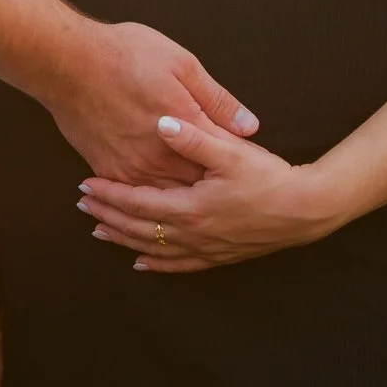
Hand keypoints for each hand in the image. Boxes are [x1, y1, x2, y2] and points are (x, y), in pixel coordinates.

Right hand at [46, 22, 258, 185]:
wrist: (67, 62)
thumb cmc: (124, 55)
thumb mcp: (181, 64)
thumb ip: (217, 99)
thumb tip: (248, 125)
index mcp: (185, 127)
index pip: (224, 155)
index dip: (242, 161)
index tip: (258, 168)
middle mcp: (160, 156)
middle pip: (199, 183)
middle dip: (217, 185)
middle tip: (234, 192)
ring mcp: (132, 168)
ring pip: (168, 196)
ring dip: (186, 198)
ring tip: (203, 203)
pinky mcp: (108, 171)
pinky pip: (136, 195)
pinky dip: (152, 199)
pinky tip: (162, 201)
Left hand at [77, 113, 337, 271]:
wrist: (305, 210)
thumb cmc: (270, 178)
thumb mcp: (231, 152)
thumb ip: (193, 138)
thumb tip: (161, 121)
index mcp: (191, 207)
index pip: (137, 202)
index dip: (109, 194)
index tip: (85, 185)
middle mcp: (192, 234)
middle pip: (138, 227)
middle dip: (107, 215)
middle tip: (81, 204)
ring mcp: (205, 249)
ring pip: (153, 248)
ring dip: (123, 239)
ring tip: (98, 230)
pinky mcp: (219, 256)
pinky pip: (178, 265)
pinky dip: (156, 264)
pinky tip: (140, 263)